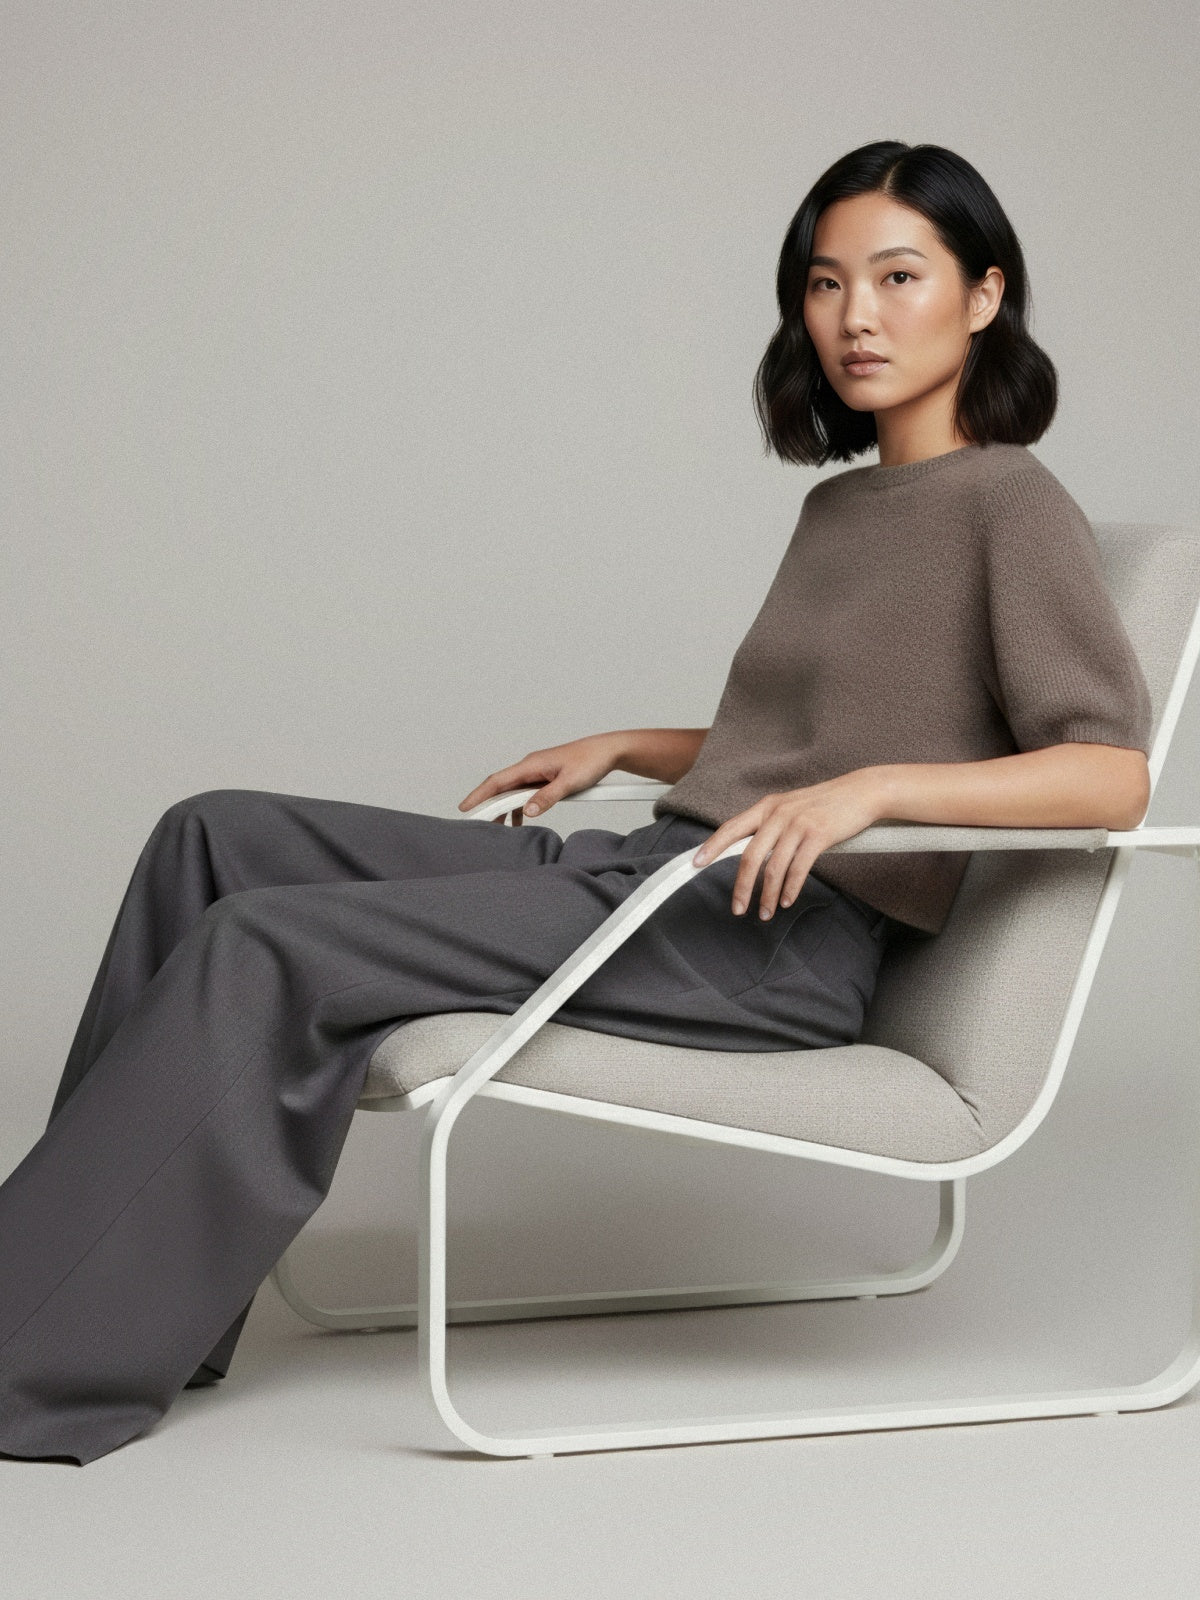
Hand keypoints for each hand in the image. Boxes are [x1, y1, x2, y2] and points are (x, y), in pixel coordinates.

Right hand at [458, 732, 624, 823]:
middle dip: (487, 805)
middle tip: (475, 823)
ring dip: (504, 808)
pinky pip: (526, 793)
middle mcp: (530, 767)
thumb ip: (547, 797)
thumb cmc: (590, 761)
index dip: (479, 795)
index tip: (465, 807)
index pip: (497, 781)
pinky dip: (520, 806)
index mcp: (531, 764)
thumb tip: (526, 811)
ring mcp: (538, 772)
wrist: (608, 751)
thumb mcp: (569, 782)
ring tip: (497, 828)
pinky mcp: (546, 777)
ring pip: (513, 792)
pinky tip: (519, 821)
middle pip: (501, 788)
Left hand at [691, 770, 882, 918]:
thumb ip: (771, 826)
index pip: (731, 828)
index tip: (696, 864)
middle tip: (737, 908)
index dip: (711, 847)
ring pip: (773, 867)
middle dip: (741, 886)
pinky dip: (790, 889)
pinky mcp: (818, 835)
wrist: (861, 792)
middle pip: (749, 856)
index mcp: (767, 807)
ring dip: (767, 895)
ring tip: (766, 912)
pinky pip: (798, 869)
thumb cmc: (825, 804)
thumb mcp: (791, 808)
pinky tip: (786, 901)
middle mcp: (778, 814)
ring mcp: (798, 824)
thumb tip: (751, 852)